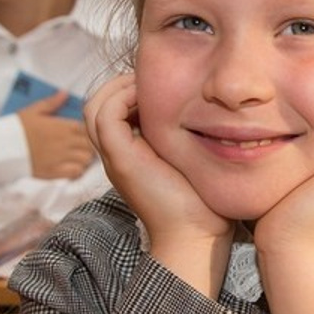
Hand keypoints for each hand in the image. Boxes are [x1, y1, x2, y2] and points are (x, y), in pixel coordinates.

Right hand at [17, 90, 96, 179]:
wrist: (1, 148)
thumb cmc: (16, 128)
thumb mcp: (33, 111)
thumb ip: (52, 102)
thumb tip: (65, 93)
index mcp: (62, 126)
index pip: (88, 128)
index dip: (88, 131)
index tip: (83, 132)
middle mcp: (65, 142)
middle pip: (90, 145)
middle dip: (89, 145)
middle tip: (82, 145)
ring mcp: (61, 158)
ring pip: (86, 159)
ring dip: (85, 158)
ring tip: (78, 156)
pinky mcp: (55, 172)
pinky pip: (76, 172)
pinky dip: (77, 170)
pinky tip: (71, 166)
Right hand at [84, 72, 233, 293]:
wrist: (198, 236)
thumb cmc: (206, 203)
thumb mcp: (195, 161)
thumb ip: (192, 139)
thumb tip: (217, 112)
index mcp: (132, 155)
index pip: (114, 109)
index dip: (132, 89)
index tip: (163, 83)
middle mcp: (118, 155)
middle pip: (98, 104)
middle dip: (122, 82)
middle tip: (152, 78)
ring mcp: (116, 158)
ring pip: (96, 106)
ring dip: (120, 86)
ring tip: (150, 83)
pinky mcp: (121, 159)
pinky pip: (105, 114)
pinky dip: (122, 97)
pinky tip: (154, 98)